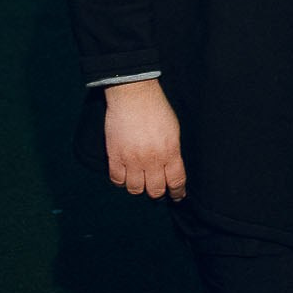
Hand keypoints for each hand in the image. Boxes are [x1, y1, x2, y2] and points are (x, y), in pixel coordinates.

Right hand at [104, 78, 185, 199]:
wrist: (133, 95)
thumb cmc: (157, 109)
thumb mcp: (174, 130)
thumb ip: (172, 152)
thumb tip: (170, 168)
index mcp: (170, 152)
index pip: (176, 181)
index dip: (177, 193)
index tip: (177, 197)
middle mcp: (152, 159)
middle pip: (155, 190)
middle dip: (158, 192)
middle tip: (157, 188)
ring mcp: (132, 159)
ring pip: (135, 189)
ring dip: (139, 188)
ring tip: (140, 181)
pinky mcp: (115, 156)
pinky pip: (117, 180)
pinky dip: (121, 181)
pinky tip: (125, 176)